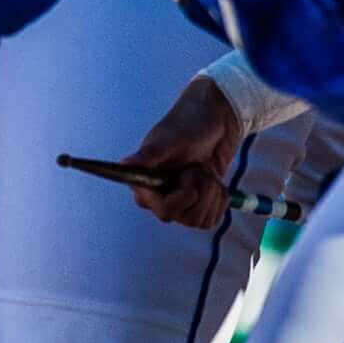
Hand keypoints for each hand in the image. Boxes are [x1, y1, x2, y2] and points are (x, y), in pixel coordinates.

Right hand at [120, 70, 250, 228]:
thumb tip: (123, 165)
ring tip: (205, 170)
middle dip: (201, 190)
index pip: (164, 211)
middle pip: (186, 218)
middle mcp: (159, 198)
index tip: (189, 174)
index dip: (183, 196)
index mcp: (146, 183)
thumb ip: (148, 155)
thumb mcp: (169, 139)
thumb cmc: (188, 125)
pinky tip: (214, 180)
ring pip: (201, 220)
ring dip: (212, 192)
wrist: (215, 121)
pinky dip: (220, 199)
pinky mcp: (198, 206)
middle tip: (197, 167)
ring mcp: (180, 204)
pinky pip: (212, 220)